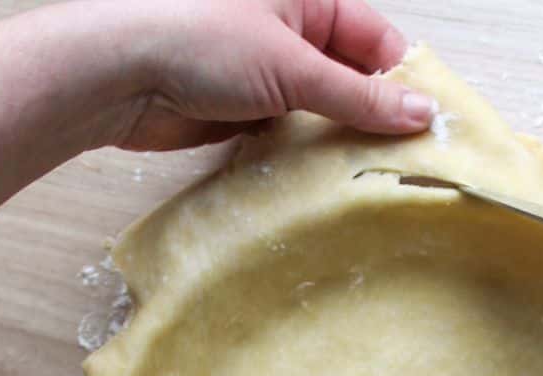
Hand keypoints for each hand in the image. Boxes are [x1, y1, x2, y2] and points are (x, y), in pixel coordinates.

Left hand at [105, 0, 434, 149]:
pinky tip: (327, 179)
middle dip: (375, 115)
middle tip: (406, 161)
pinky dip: (308, 155)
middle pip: (353, 77)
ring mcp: (267, 72)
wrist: (112, 78)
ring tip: (371, 174)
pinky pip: (293, 134)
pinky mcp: (246, 111)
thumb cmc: (196, 41)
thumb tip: (422, 113)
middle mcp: (289, 29)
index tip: (430, 126)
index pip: (376, 39)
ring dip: (341, 140)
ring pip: (324, 110)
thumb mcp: (291, 66)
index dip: (404, 80)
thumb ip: (359, 96)